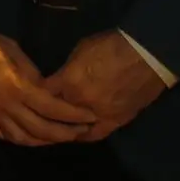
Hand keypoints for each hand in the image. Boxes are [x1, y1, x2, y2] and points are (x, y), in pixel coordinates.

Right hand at [0, 27, 96, 146]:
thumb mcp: (16, 53)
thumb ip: (33, 75)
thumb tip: (46, 89)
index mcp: (19, 87)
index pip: (53, 108)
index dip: (74, 115)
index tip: (90, 116)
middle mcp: (8, 106)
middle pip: (42, 129)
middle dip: (65, 133)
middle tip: (81, 132)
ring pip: (24, 138)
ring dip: (45, 141)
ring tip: (60, 138)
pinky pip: (5, 135)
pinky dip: (22, 139)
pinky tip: (32, 138)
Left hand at [45, 31, 167, 142]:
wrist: (147, 54)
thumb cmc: (111, 45)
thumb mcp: (80, 50)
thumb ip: (67, 70)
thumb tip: (59, 79)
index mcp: (69, 81)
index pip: (43, 94)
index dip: (37, 93)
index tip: (33, 93)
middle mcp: (80, 102)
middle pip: (55, 113)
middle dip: (48, 110)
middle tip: (41, 110)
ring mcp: (99, 115)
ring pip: (73, 127)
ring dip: (63, 126)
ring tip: (54, 125)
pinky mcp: (116, 122)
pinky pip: (95, 134)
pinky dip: (84, 134)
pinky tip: (77, 134)